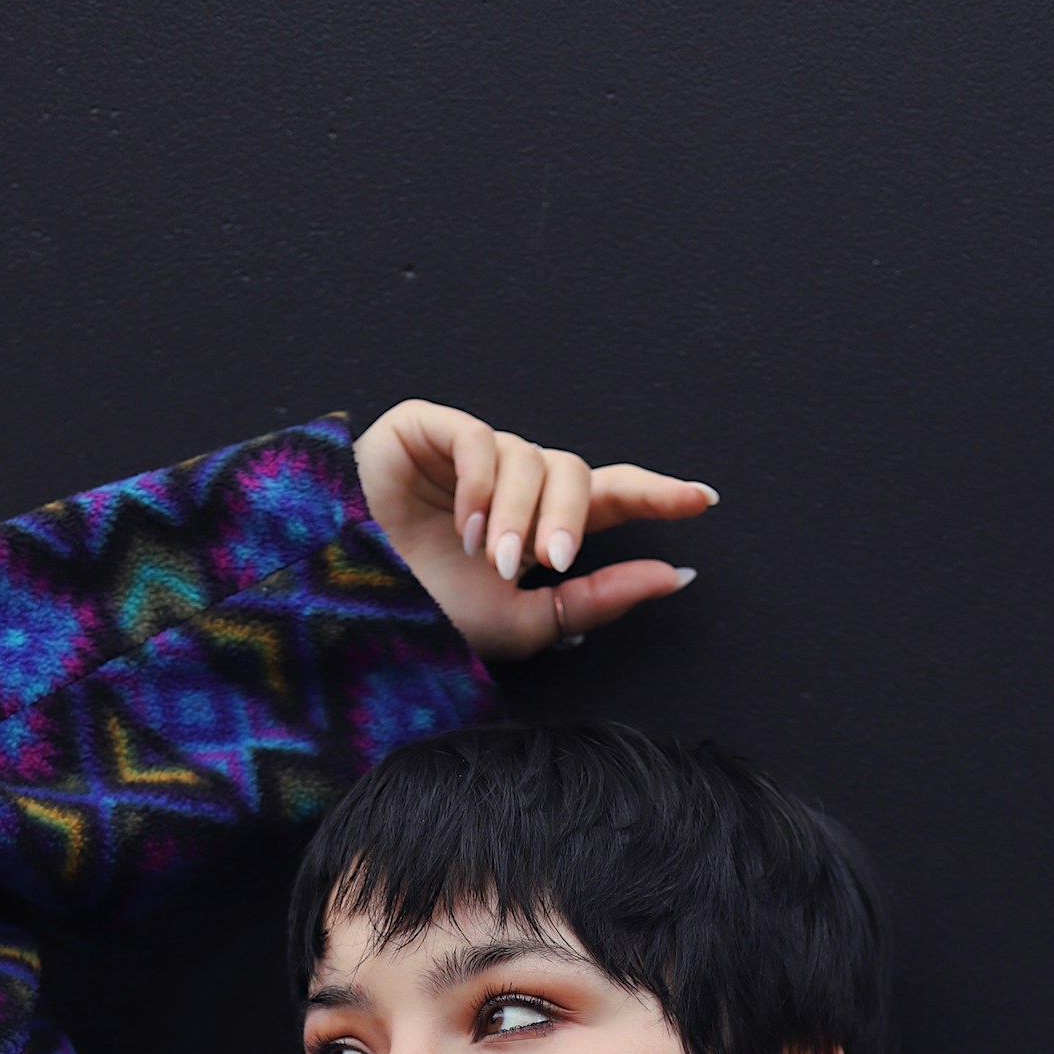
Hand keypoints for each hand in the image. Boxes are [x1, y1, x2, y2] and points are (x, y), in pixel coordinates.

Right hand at [352, 398, 715, 661]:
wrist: (349, 605)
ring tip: (489, 558)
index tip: (703, 499)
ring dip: (519, 514)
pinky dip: (483, 485)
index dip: (657, 494)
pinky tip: (464, 526)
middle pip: (573, 474)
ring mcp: (470, 452)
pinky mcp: (429, 429)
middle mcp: (512, 483)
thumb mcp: (526, 624)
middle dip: (566, 519)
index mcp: (538, 526)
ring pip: (530, 459)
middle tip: (544, 563)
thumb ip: (598, 599)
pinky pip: (478, 439)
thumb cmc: (427, 617)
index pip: (611, 496)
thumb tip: (674, 575)